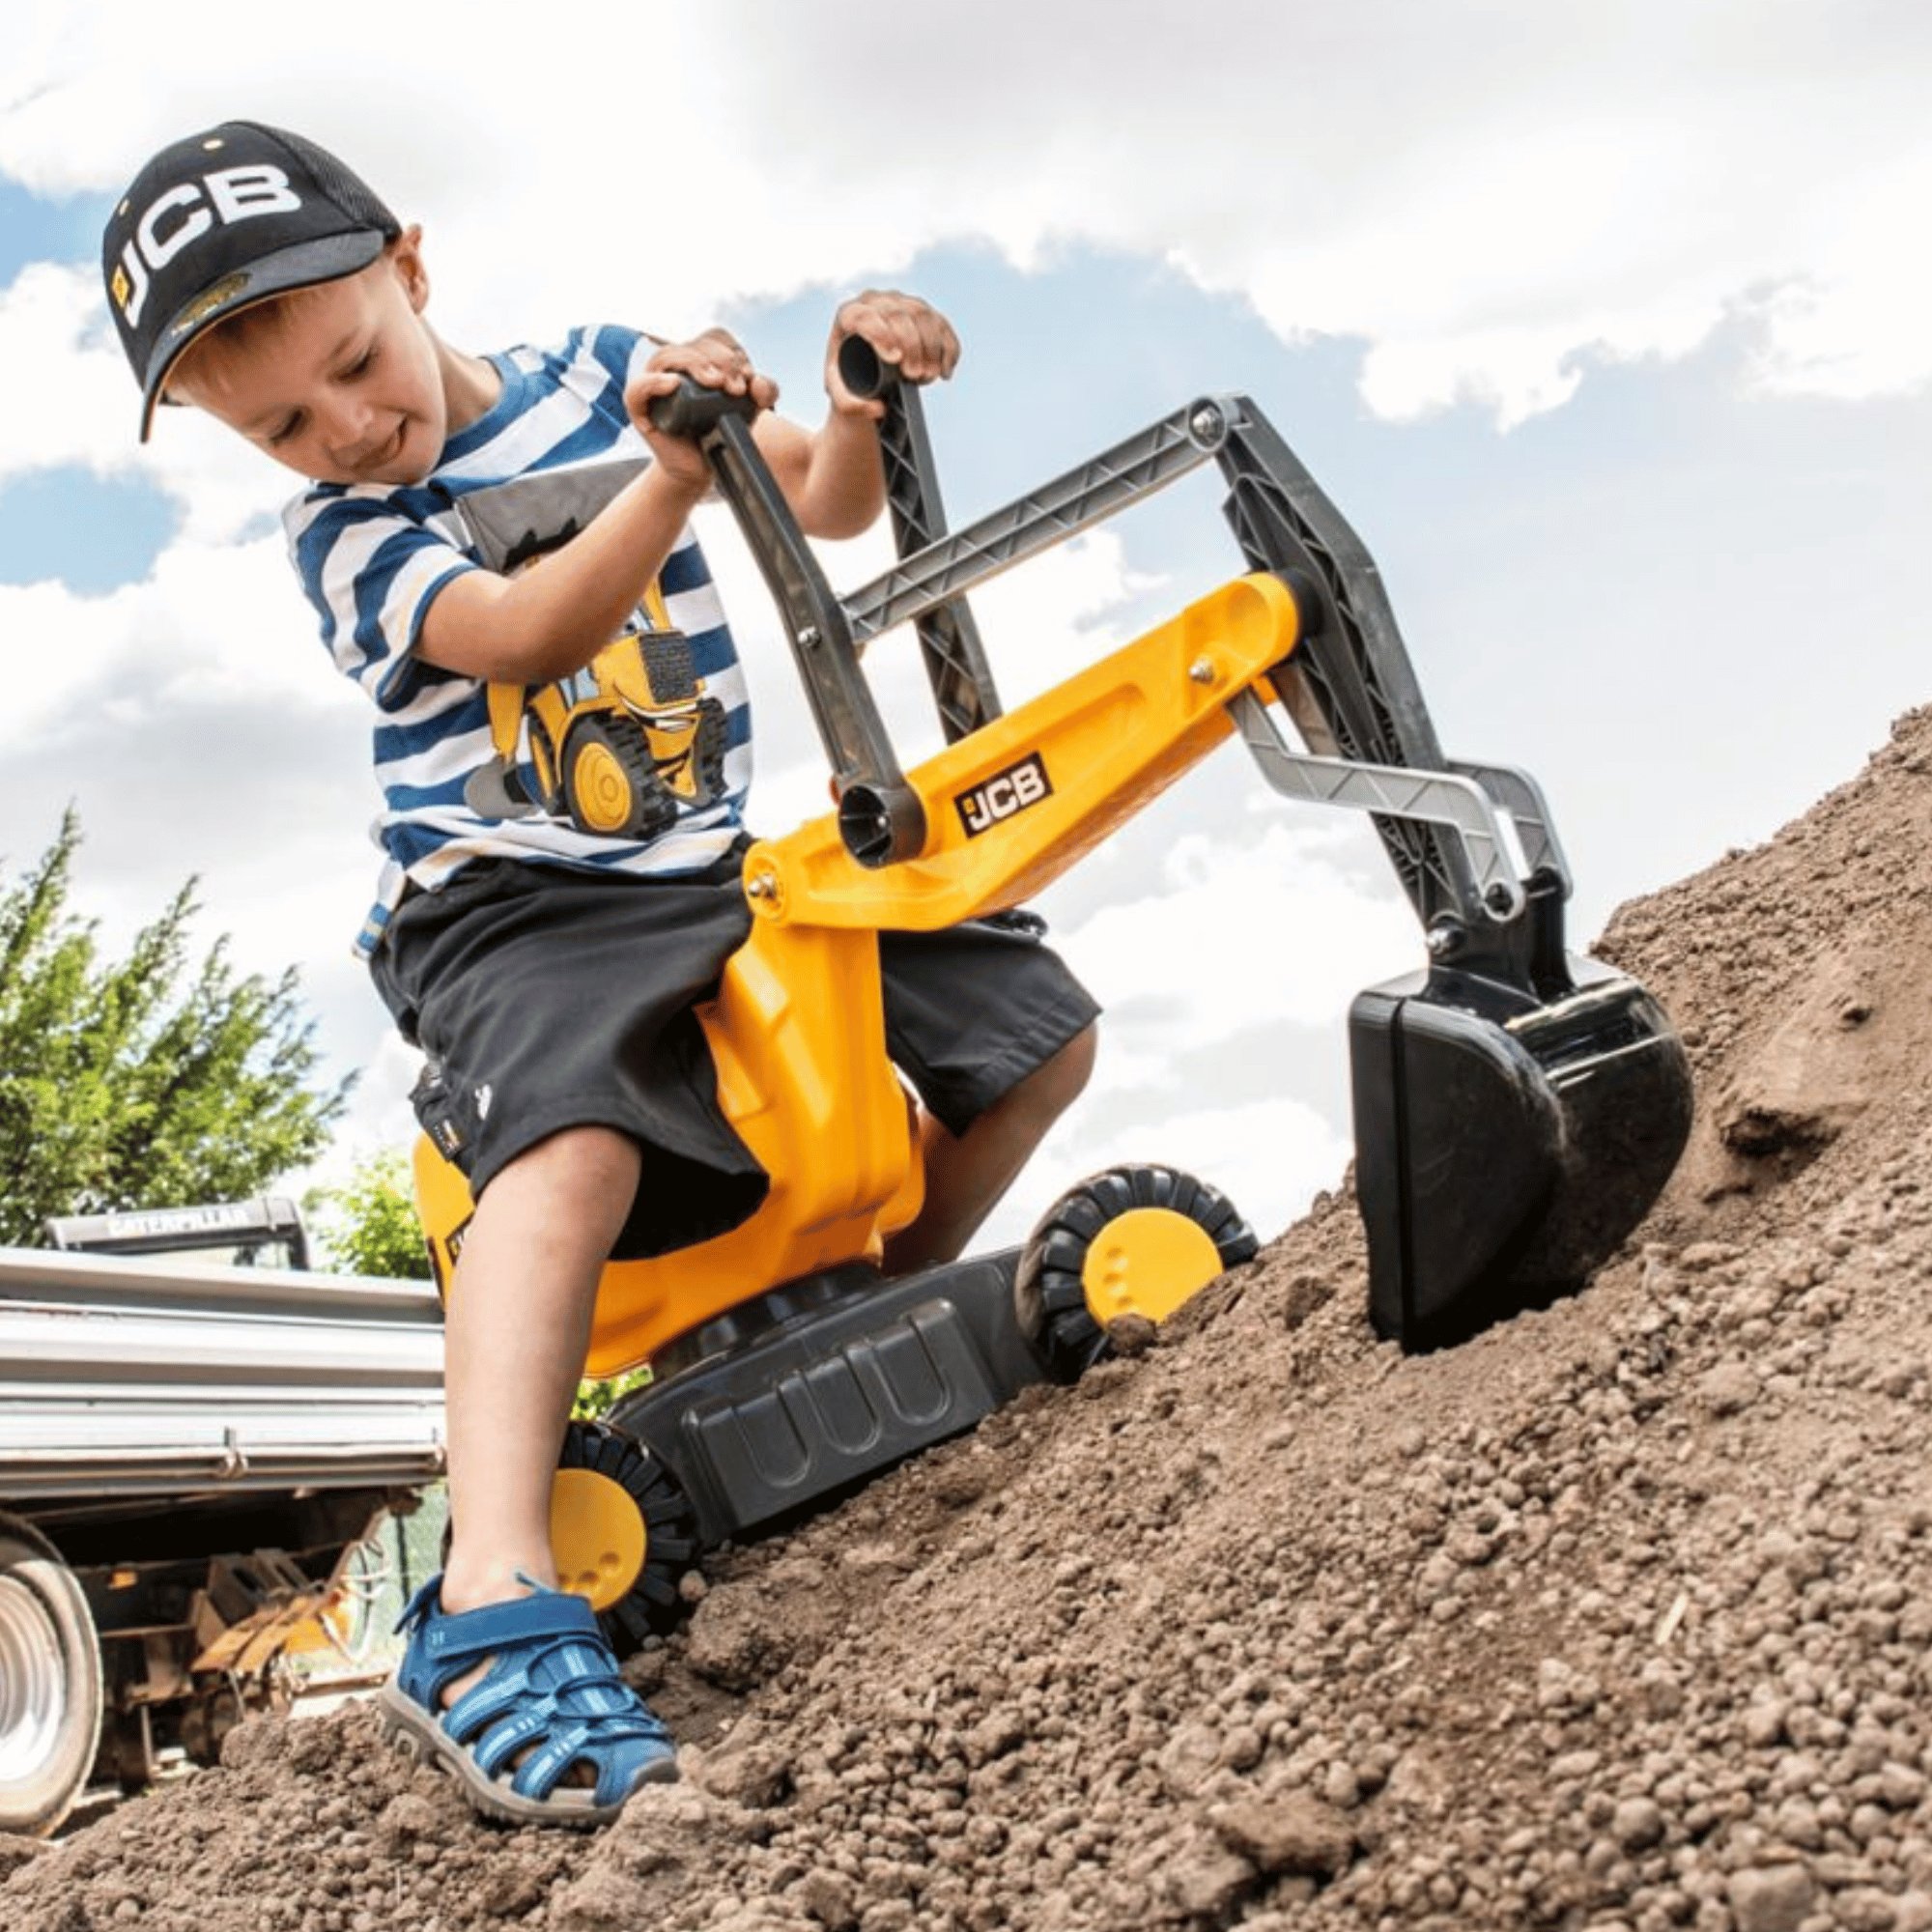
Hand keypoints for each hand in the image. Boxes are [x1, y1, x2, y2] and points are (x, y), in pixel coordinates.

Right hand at [626, 328, 778, 486]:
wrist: (701, 468)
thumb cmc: (721, 434)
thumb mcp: (749, 411)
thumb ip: (764, 393)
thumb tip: (758, 382)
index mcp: (699, 360)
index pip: (714, 338)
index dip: (732, 352)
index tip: (747, 377)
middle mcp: (675, 367)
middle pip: (693, 345)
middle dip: (720, 361)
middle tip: (735, 388)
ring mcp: (655, 384)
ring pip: (668, 356)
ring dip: (695, 364)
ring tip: (716, 383)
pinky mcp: (641, 408)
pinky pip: (639, 388)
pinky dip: (654, 381)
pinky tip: (673, 384)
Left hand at [825, 291, 959, 417]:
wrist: (865, 374)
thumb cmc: (850, 381)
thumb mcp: (842, 396)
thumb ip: (850, 406)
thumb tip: (879, 408)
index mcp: (849, 315)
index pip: (866, 317)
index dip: (883, 335)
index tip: (895, 360)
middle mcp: (875, 301)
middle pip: (899, 315)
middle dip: (912, 346)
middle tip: (914, 376)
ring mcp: (901, 303)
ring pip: (924, 316)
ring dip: (932, 349)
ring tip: (927, 377)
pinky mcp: (923, 312)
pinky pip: (942, 325)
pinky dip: (949, 350)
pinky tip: (945, 371)